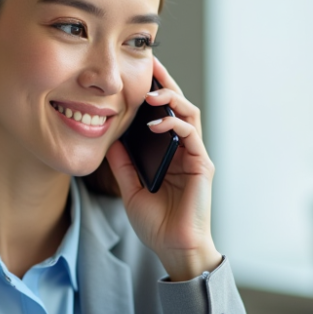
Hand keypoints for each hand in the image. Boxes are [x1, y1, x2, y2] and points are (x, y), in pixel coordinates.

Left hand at [106, 57, 221, 280]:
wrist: (174, 248)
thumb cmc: (156, 223)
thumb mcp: (131, 189)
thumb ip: (123, 163)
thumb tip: (111, 138)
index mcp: (169, 153)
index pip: (163, 114)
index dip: (153, 92)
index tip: (137, 72)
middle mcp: (185, 150)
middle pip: (178, 106)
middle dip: (164, 83)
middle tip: (149, 64)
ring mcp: (195, 156)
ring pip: (189, 114)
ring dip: (171, 98)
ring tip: (150, 93)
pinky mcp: (202, 166)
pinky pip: (191, 135)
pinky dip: (175, 124)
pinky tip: (157, 122)